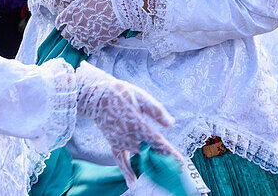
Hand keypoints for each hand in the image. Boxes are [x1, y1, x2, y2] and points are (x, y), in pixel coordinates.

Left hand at [56, 0, 154, 53]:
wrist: (120, 7)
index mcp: (70, 13)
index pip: (59, 22)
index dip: (61, 23)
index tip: (63, 23)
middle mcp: (75, 26)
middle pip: (66, 35)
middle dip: (69, 32)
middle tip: (74, 29)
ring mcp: (85, 36)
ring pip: (75, 43)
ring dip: (77, 40)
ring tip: (82, 36)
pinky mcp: (95, 42)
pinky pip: (87, 50)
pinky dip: (88, 47)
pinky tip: (91, 42)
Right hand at [75, 62, 177, 185]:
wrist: (96, 96)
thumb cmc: (122, 93)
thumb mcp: (141, 96)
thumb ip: (156, 111)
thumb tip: (171, 124)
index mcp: (138, 124)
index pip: (157, 142)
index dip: (169, 153)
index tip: (180, 163)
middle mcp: (129, 136)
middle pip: (149, 152)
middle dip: (163, 160)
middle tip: (176, 169)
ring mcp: (120, 141)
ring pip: (138, 157)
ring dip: (150, 164)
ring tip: (163, 172)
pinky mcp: (113, 143)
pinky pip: (120, 160)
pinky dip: (126, 172)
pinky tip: (132, 183)